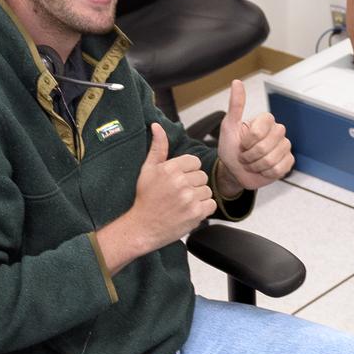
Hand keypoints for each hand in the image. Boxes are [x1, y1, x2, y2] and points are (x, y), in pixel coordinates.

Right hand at [133, 122, 216, 246]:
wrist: (142, 227)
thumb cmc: (145, 198)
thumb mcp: (148, 170)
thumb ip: (157, 147)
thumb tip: (157, 126)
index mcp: (170, 168)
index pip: (195, 162)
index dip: (188, 171)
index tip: (177, 180)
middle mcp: (180, 182)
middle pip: (202, 176)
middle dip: (193, 184)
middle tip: (178, 194)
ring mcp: (189, 198)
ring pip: (207, 190)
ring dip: (198, 197)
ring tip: (182, 203)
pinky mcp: (196, 213)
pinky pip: (211, 204)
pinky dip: (203, 209)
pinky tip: (189, 211)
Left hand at [216, 80, 293, 194]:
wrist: (235, 170)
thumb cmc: (231, 148)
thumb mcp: (229, 126)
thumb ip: (236, 104)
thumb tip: (237, 82)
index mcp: (265, 121)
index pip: (259, 131)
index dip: (247, 142)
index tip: (241, 143)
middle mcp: (278, 131)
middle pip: (266, 147)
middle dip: (250, 155)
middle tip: (246, 155)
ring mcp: (285, 147)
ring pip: (272, 160)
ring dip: (256, 165)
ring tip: (252, 162)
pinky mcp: (288, 162)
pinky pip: (280, 169)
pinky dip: (266, 173)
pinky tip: (262, 169)